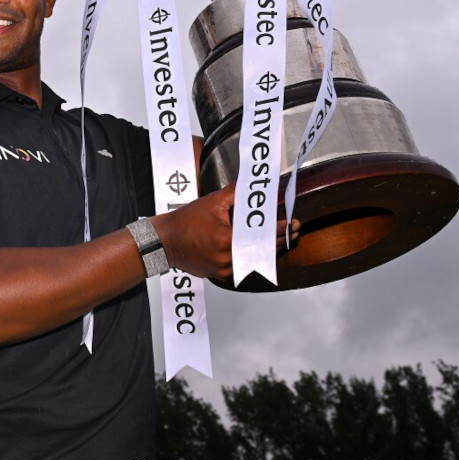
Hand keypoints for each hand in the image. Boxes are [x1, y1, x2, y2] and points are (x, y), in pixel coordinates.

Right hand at [152, 182, 302, 280]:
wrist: (165, 242)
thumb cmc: (185, 222)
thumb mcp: (212, 202)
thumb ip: (236, 193)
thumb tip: (253, 184)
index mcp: (227, 239)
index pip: (262, 235)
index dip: (280, 229)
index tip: (292, 224)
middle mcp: (228, 259)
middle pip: (262, 250)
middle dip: (281, 240)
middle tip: (294, 231)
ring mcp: (224, 270)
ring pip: (254, 260)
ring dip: (269, 250)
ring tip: (282, 239)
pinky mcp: (220, 275)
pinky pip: (243, 266)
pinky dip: (252, 257)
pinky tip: (261, 248)